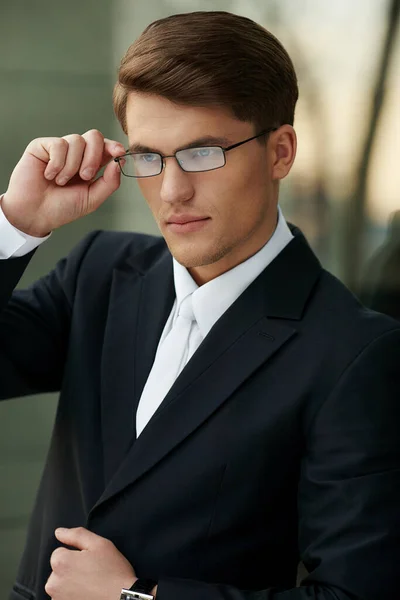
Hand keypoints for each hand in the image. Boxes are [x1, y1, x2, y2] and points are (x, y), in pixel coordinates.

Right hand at [1, 130, 125, 236]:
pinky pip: (59, 144)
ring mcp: (60, 148)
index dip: (113, 146)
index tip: (119, 152)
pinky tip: (49, 175)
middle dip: (93, 157)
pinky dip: (57, 163)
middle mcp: (76, 154)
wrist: (35, 214)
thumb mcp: (92, 199)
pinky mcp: (42, 146)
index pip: (106, 147)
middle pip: (94, 136)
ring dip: (72, 166)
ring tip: (61, 182)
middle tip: (84, 177)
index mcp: (90, 165)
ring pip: (77, 140)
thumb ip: (110, 182)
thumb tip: (120, 161)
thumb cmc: (61, 208)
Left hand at [45, 527, 135, 599]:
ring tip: (91, 583)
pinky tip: (88, 593)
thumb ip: (77, 535)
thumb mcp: (99, 544)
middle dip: (72, 568)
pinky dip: (73, 595)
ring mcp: (58, 598)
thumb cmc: (113, 572)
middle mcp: (54, 583)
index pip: (59, 552)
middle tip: (91, 571)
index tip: (88, 560)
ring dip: (71, 582)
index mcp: (61, 562)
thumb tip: (59, 532)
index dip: (76, 554)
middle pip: (58, 569)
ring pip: (61, 584)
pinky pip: (64, 596)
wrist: (121, 598)